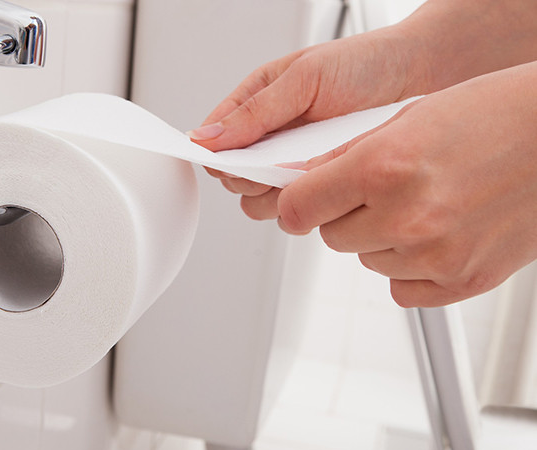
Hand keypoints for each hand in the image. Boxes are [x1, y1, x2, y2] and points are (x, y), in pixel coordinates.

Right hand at [187, 28, 418, 198]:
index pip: (215, 143)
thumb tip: (207, 136)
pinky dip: (309, 200)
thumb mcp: (305, 77)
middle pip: (235, 180)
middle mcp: (271, 138)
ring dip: (280, 194)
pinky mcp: (320, 183)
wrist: (420, 77)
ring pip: (263, 201)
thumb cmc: (365, 64)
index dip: (221, 157)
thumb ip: (255, 111)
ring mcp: (294, 164)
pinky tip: (328, 178)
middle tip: (281, 164)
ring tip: (309, 169)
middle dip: (253, 179)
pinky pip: (299, 207)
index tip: (241, 160)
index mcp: (256, 104)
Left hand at [264, 64, 536, 306]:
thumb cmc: (496, 116)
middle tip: (379, 192)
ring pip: (367, 261)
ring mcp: (436, 255)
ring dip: (381, 240)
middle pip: (332, 237)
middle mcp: (406, 217)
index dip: (296, 204)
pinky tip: (437, 235)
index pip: (297, 209)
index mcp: (384, 167)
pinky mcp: (462, 281)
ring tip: (423, 205)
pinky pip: (402, 289)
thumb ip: (348, 158)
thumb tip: (303, 184)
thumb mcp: (408, 119)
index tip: (302, 203)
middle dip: (344, 216)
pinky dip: (410, 268)